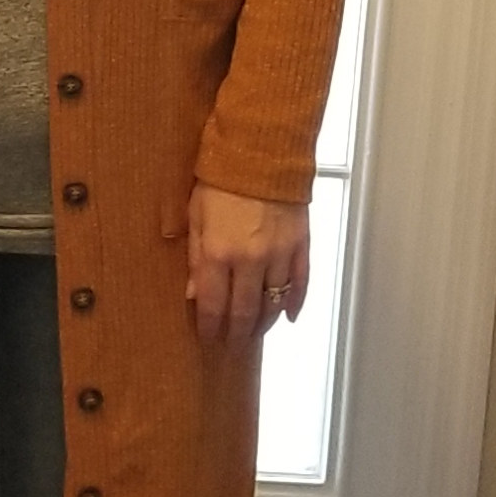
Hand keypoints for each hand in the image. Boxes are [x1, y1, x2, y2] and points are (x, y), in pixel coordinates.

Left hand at [185, 181, 311, 347]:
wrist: (262, 151)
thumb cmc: (221, 180)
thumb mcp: (196, 216)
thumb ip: (196, 258)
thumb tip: (194, 294)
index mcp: (220, 253)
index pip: (214, 305)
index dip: (210, 327)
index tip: (208, 338)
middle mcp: (251, 261)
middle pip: (245, 311)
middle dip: (237, 332)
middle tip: (232, 345)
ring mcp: (280, 255)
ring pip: (274, 302)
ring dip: (264, 322)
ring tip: (255, 333)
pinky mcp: (301, 245)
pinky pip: (301, 282)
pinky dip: (296, 302)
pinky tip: (289, 316)